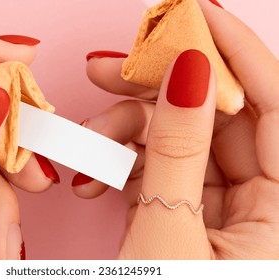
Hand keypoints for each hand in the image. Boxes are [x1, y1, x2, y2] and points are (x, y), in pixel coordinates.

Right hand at [77, 0, 278, 258]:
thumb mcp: (167, 233)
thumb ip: (179, 149)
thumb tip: (186, 74)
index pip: (277, 105)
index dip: (235, 53)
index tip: (195, 14)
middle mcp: (271, 206)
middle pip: (222, 117)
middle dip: (159, 88)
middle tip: (111, 68)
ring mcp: (232, 209)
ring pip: (187, 141)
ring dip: (132, 132)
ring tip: (89, 140)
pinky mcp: (197, 213)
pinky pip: (169, 168)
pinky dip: (130, 164)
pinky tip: (98, 173)